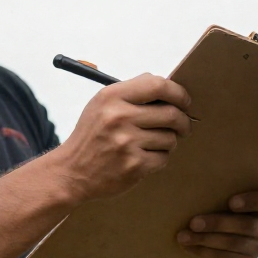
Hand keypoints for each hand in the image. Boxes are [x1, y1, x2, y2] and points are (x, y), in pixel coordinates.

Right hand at [52, 74, 192, 202]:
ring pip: (170, 138)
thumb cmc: (92, 135)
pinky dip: (160, 158)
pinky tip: (145, 157)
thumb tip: (169, 88)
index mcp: (111, 97)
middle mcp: (119, 117)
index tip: (185, 101)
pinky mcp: (134, 165)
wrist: (72, 172)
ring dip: (169, 141)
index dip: (178, 92)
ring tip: (154, 143)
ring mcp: (127, 143)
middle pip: (171, 113)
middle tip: (183, 126)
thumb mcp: (102, 104)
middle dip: (183, 121)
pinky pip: (164, 158)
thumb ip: (132, 93)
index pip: (157, 85)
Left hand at [177, 191, 257, 257]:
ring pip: (235, 243)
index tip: (231, 202)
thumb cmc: (210, 212)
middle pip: (248, 225)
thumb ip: (214, 191)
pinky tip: (189, 248)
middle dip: (218, 223)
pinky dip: (205, 252)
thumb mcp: (214, 201)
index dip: (255, 201)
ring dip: (206, 239)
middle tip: (193, 222)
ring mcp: (257, 248)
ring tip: (184, 236)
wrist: (204, 247)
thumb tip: (188, 172)